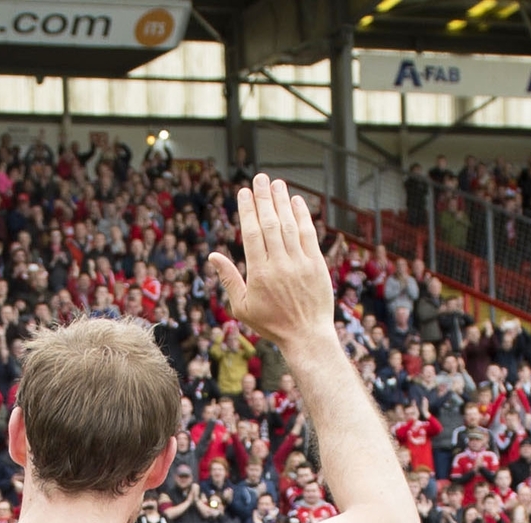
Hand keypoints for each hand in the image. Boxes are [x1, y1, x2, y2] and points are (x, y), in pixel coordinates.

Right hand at [206, 174, 338, 352]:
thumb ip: (229, 279)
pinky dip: (302, 216)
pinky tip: (296, 201)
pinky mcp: (316, 264)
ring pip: (289, 225)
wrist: (306, 336)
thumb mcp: (242, 307)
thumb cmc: (272, 324)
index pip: (252, 233)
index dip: (248, 210)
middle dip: (264, 198)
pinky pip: (308, 234)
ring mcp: (300, 263)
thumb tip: (213, 256)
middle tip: (260, 178)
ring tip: (276, 183)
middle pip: (270, 223)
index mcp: (259, 273)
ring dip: (282, 201)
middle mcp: (280, 264)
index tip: (244, 192)